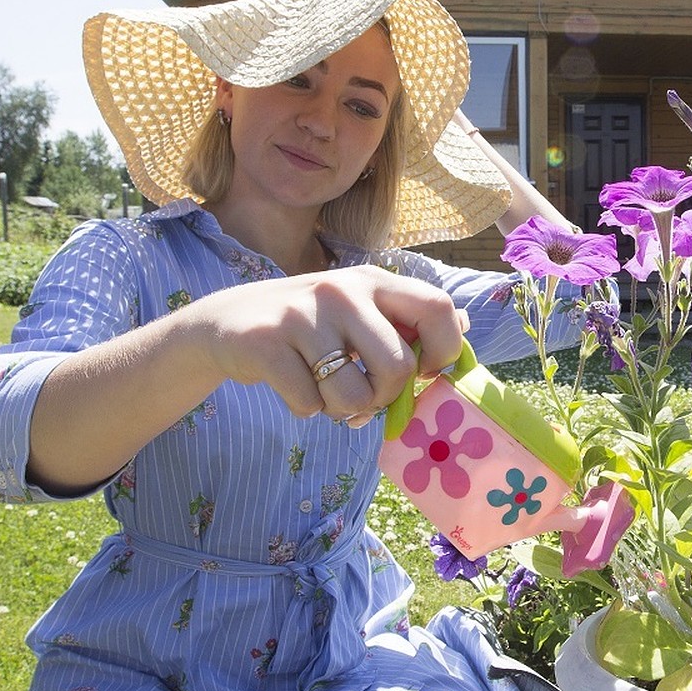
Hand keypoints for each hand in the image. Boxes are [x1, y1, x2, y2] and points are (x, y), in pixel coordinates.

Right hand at [194, 265, 465, 423]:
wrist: (226, 323)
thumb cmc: (309, 325)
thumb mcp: (359, 310)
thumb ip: (407, 320)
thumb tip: (465, 326)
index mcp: (373, 281)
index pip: (438, 308)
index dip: (443, 351)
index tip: (422, 372)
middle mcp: (342, 290)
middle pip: (398, 368)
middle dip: (384, 397)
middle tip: (363, 393)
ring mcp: (303, 315)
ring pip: (353, 396)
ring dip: (342, 410)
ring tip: (324, 389)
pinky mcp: (266, 343)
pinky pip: (309, 404)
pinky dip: (304, 408)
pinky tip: (291, 383)